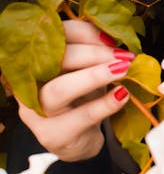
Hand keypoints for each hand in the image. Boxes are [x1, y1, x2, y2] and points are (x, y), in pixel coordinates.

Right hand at [16, 20, 134, 161]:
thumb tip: (113, 39)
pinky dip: (105, 104)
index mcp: (37, 61)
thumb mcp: (88, 71)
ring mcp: (37, 112)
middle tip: (122, 57)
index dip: (84, 33)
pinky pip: (81, 117)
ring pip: (59, 89)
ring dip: (94, 76)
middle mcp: (30, 84)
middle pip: (55, 60)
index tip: (112, 39)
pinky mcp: (53, 135)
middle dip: (93, 53)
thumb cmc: (82, 98)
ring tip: (121, 70)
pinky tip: (122, 95)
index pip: (55, 37)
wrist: (79, 140)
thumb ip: (95, 53)